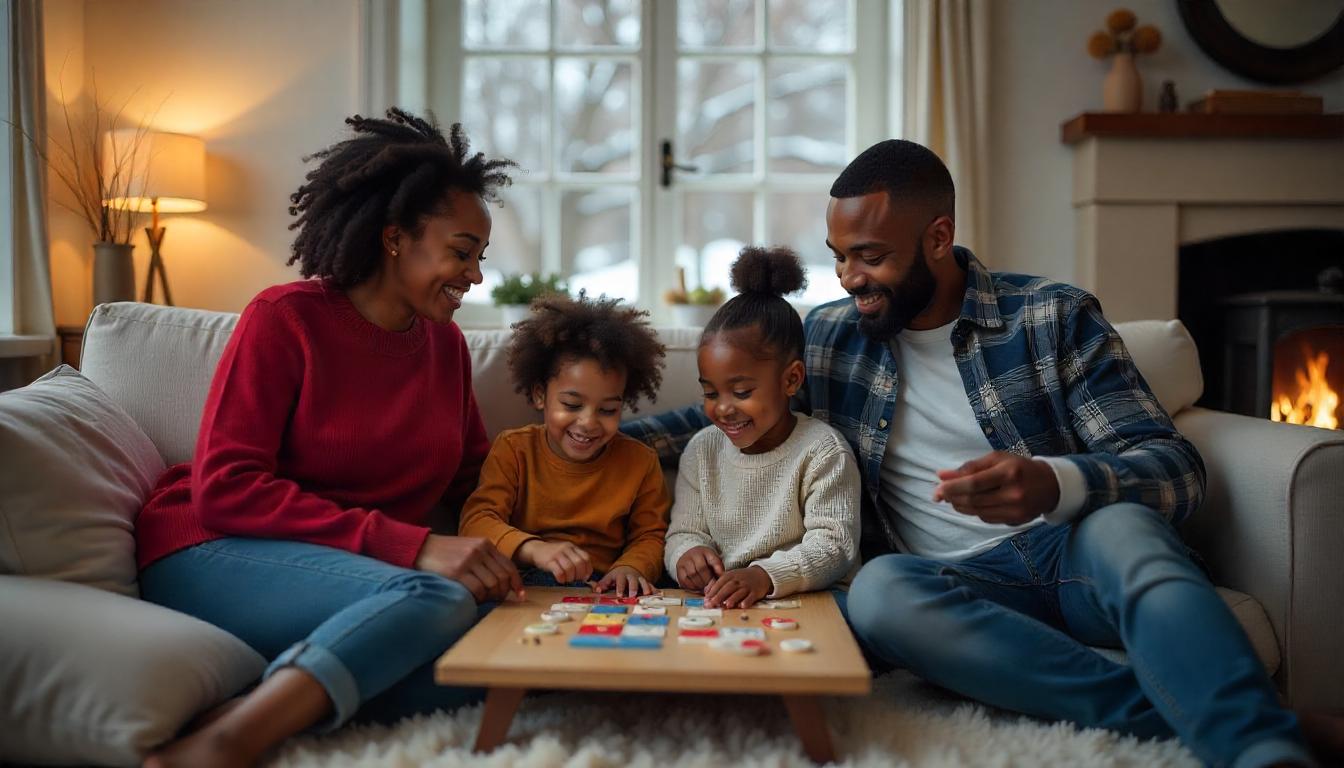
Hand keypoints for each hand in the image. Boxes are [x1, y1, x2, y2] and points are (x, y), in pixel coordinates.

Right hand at [414, 534, 523, 601]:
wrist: (420, 547)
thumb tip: (502, 583)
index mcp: (485, 544)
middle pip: (503, 577)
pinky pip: (477, 590)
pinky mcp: (458, 571)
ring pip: (492, 585)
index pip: (509, 566)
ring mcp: (469, 560)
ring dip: (489, 596)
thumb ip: (485, 561)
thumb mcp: (469, 549)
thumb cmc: (445, 553)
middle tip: (496, 600)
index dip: (516, 583)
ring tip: (481, 598)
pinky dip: (478, 598)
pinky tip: (472, 598)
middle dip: (503, 593)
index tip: (520, 596)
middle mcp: (480, 550)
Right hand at [517, 539, 593, 583]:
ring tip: (567, 580)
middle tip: (575, 580)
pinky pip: (559, 572)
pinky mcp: (549, 561)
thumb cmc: (554, 555)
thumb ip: (576, 560)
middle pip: (579, 563)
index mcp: (572, 547)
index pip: (586, 557)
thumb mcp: (566, 553)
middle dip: (579, 575)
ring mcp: (557, 554)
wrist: (536, 550)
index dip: (588, 569)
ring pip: (570, 568)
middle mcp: (566, 548)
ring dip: (570, 578)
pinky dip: (562, 578)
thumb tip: (585, 576)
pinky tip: (560, 580)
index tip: (585, 577)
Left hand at [594, 565, 653, 596]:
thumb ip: (603, 584)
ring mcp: (639, 579)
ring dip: (646, 588)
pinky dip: (654, 589)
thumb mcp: (608, 578)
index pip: (620, 581)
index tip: (619, 595)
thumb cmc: (616, 576)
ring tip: (647, 594)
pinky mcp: (645, 582)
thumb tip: (596, 590)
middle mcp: (631, 576)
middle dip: (633, 588)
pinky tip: (659, 594)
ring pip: (643, 582)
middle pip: (633, 582)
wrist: (628, 568)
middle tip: (633, 595)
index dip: (620, 588)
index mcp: (621, 575)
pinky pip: (651, 585)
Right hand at [675, 546, 723, 591]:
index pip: (713, 561)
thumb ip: (718, 568)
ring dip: (700, 584)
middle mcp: (693, 555)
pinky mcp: (678, 570)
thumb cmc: (704, 560)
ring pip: (692, 575)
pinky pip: (684, 580)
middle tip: (711, 588)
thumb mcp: (713, 560)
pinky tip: (696, 588)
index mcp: (705, 551)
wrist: (689, 555)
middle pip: (701, 569)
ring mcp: (684, 562)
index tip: (720, 581)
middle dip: (708, 580)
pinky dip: (691, 586)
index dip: (717, 571)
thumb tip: (723, 578)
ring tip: (704, 589)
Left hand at [704, 566, 771, 608]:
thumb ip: (718, 585)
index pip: (719, 583)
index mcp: (730, 576)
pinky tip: (742, 605)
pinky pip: (751, 597)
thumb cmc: (741, 578)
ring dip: (733, 598)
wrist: (760, 574)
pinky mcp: (755, 592)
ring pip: (739, 592)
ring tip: (727, 605)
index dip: (712, 591)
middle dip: (719, 596)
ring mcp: (747, 586)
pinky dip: (747, 601)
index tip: (706, 599)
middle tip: (712, 604)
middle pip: (728, 588)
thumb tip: (706, 593)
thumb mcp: (729, 577)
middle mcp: (738, 580)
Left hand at [933, 451, 1059, 525]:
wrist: (1050, 485)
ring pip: (977, 512)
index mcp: (1009, 473)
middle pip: (973, 500)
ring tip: (951, 497)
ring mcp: (1015, 511)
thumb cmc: (1019, 467)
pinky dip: (973, 511)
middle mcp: (1013, 494)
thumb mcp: (996, 459)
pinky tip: (969, 503)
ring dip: (959, 505)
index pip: (974, 484)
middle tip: (938, 494)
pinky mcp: (1015, 522)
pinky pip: (986, 518)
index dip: (952, 487)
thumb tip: (941, 475)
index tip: (937, 488)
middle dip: (952, 497)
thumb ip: (969, 467)